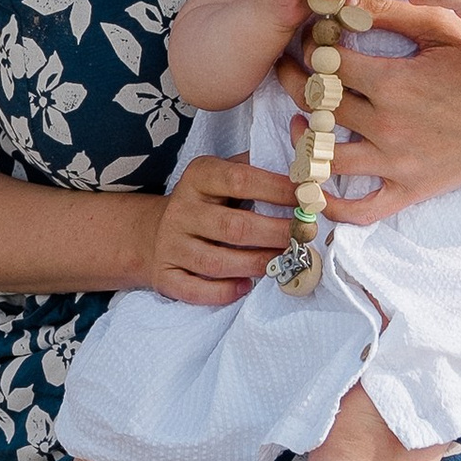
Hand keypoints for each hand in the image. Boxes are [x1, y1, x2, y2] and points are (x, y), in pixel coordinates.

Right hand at [144, 149, 296, 303]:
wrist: (152, 232)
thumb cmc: (205, 202)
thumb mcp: (221, 174)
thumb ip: (256, 169)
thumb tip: (304, 176)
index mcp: (199, 176)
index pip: (241, 180)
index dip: (278, 191)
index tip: (309, 201)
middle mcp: (182, 209)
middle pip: (234, 227)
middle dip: (276, 234)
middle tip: (305, 237)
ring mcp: (171, 243)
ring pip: (217, 262)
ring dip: (257, 265)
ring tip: (284, 262)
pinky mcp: (165, 274)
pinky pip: (196, 289)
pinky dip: (224, 292)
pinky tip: (247, 286)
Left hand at [311, 20, 460, 219]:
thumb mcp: (441, 31)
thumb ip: (392, 16)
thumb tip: (348, 3)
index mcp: (393, 83)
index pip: (329, 63)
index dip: (313, 46)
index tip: (311, 39)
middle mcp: (387, 125)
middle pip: (320, 105)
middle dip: (296, 81)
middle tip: (288, 69)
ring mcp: (395, 163)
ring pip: (326, 156)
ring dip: (302, 137)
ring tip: (296, 121)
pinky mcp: (408, 190)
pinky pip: (359, 210)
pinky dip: (331, 204)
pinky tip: (316, 183)